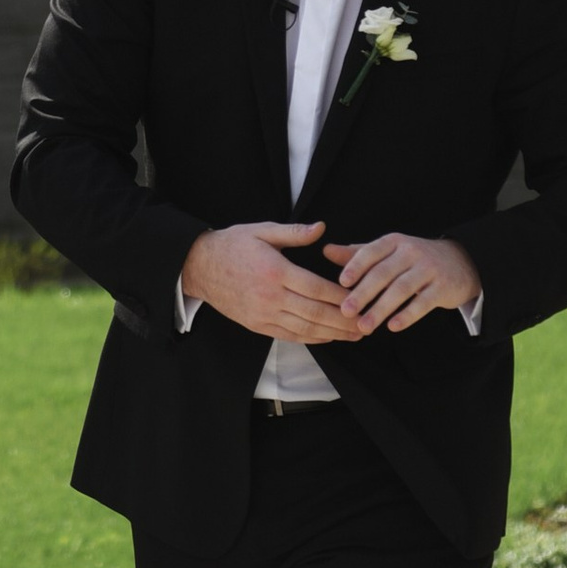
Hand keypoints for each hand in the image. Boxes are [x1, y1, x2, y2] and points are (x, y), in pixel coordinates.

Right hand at [182, 219, 350, 343]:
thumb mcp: (262, 231)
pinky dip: (312, 338)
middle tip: (367, 323)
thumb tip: (321, 228)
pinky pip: (289, 335)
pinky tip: (328, 337)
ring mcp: (263, 314)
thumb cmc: (232, 246)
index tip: (361, 298)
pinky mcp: (257, 325)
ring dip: (333, 334)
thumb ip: (293, 232)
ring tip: (354, 334)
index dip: (342, 297)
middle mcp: (271, 297)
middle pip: (315, 313)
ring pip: (305, 328)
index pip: (317, 288)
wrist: (199, 267)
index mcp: (275, 271)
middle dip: (344, 321)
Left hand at [332, 231, 480, 334]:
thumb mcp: (388, 251)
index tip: (341, 283)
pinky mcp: (442, 288)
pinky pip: (423, 303)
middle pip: (384, 273)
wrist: (460, 262)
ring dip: (381, 309)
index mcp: (394, 242)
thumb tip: (326, 251)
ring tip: (364, 326)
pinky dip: (407, 315)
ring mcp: (428, 269)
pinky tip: (393, 326)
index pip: (372, 252)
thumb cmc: (414, 259)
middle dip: (363, 293)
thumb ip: (358, 253)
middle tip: (346, 311)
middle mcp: (411, 252)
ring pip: (401, 290)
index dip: (356, 266)